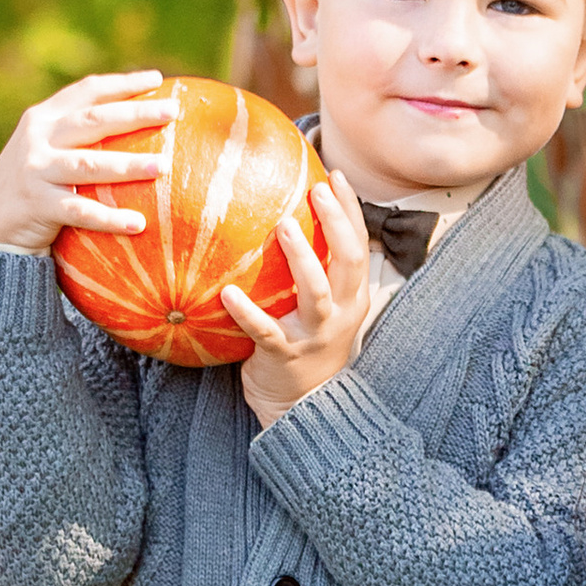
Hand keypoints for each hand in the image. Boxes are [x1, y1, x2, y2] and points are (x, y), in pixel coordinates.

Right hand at [0, 71, 175, 255]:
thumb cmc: (35, 188)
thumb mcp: (48, 152)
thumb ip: (81, 138)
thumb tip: (143, 130)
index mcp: (43, 118)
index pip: (87, 91)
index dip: (122, 84)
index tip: (158, 80)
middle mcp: (38, 138)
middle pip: (93, 120)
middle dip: (134, 113)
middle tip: (172, 111)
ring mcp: (36, 170)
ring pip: (88, 165)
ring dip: (127, 164)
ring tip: (162, 166)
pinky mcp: (37, 204)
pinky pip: (80, 211)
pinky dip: (110, 218)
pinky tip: (139, 224)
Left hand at [224, 173, 371, 425]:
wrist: (301, 409)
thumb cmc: (303, 348)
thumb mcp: (319, 311)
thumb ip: (309, 273)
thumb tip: (276, 220)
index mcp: (352, 299)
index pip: (359, 246)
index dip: (351, 211)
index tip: (336, 176)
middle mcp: (341, 314)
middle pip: (349, 261)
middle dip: (336, 222)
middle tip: (316, 189)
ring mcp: (315, 336)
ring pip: (316, 292)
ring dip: (302, 257)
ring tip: (283, 226)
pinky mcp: (285, 356)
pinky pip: (265, 331)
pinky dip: (246, 312)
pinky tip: (227, 294)